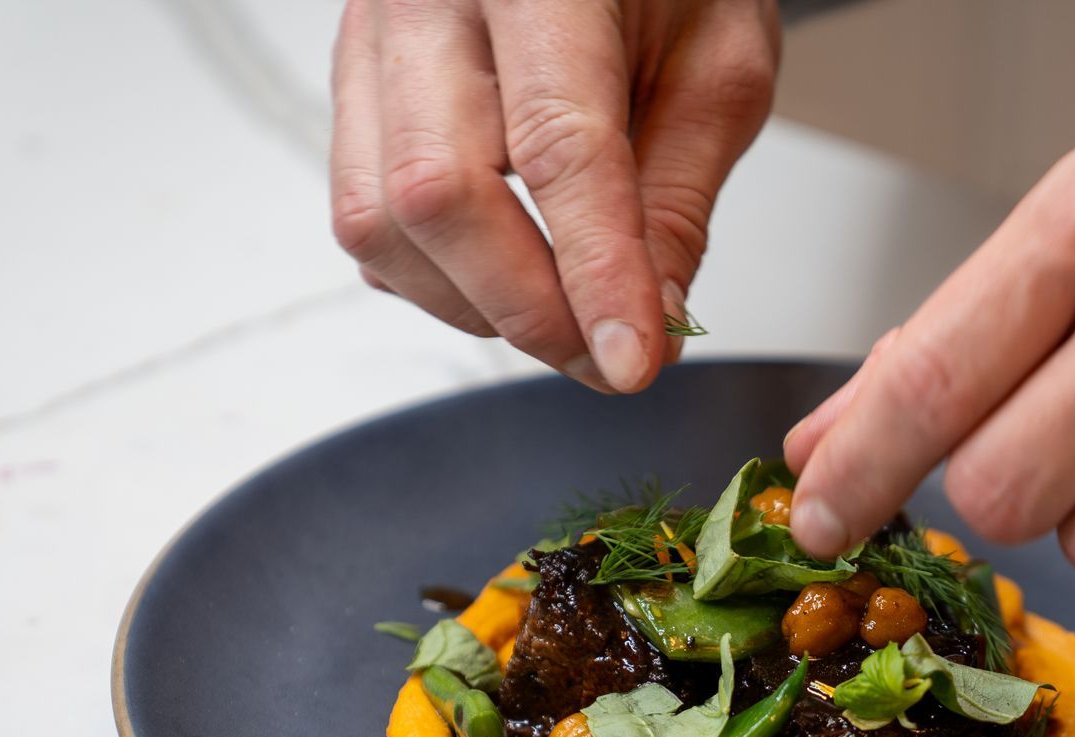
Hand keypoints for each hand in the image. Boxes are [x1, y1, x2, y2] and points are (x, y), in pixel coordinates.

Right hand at [331, 0, 779, 392]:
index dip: (594, 270)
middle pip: (438, 192)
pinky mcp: (353, 87)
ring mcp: (372, 39)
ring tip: (567, 318)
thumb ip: (681, 196)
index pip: (556, 143)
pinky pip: (366, 216)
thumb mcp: (722, 67)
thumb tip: (652, 319)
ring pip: (379, 220)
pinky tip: (509, 272)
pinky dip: (438, 277)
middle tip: (608, 358)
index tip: (631, 359)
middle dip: (528, 309)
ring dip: (478, 304)